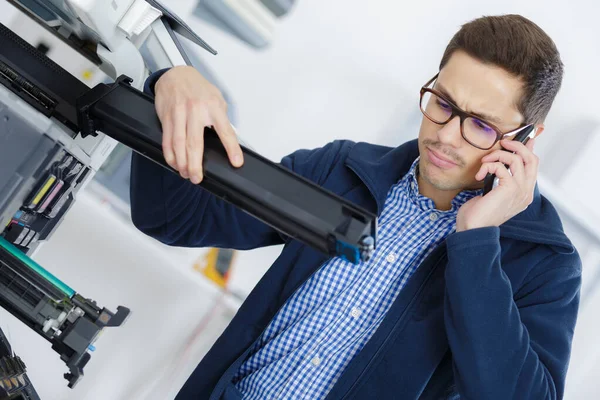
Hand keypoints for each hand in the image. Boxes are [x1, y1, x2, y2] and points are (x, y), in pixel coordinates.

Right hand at [154, 66, 243, 183]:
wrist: (176, 74)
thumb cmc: (198, 88)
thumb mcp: (217, 98)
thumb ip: (222, 119)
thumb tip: (229, 140)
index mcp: (213, 106)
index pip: (225, 131)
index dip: (231, 148)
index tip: (236, 162)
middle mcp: (196, 110)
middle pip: (195, 143)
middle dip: (196, 164)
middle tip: (198, 178)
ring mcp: (179, 114)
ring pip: (179, 144)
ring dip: (182, 163)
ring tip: (186, 174)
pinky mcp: (166, 118)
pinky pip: (167, 140)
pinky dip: (170, 155)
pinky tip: (174, 163)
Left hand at [456, 138, 537, 231]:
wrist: (472, 229)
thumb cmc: (478, 214)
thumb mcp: (492, 194)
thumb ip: (500, 180)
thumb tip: (500, 164)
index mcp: (523, 194)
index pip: (533, 167)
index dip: (528, 150)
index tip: (523, 139)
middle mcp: (526, 192)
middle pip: (532, 159)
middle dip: (518, 146)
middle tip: (504, 143)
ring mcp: (520, 191)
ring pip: (517, 159)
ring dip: (498, 155)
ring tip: (484, 162)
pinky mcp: (510, 189)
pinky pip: (501, 166)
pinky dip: (488, 165)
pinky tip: (479, 175)